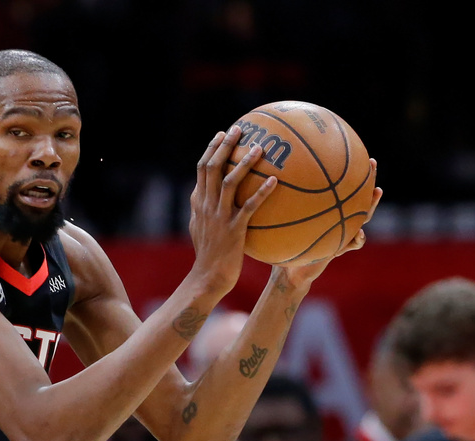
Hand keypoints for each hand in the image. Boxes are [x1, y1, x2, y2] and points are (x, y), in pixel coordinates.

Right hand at [187, 125, 277, 292]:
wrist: (208, 277)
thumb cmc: (210, 254)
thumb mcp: (201, 228)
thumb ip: (206, 209)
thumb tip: (214, 196)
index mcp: (199, 203)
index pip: (202, 169)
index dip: (211, 149)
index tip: (222, 134)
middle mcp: (206, 206)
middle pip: (212, 168)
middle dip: (224, 146)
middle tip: (238, 129)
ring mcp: (219, 217)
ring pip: (229, 183)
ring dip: (244, 163)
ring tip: (259, 147)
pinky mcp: (234, 230)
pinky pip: (249, 207)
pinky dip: (261, 193)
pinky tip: (276, 181)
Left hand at [275, 159, 381, 288]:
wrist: (290, 272)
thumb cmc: (282, 245)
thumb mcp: (277, 225)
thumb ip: (274, 207)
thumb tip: (259, 180)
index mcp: (321, 208)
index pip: (333, 186)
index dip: (337, 170)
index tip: (341, 149)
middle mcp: (334, 217)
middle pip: (353, 194)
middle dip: (364, 178)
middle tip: (371, 161)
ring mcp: (341, 232)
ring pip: (361, 216)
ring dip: (371, 204)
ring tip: (377, 191)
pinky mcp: (340, 248)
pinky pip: (354, 243)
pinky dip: (358, 239)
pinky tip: (359, 235)